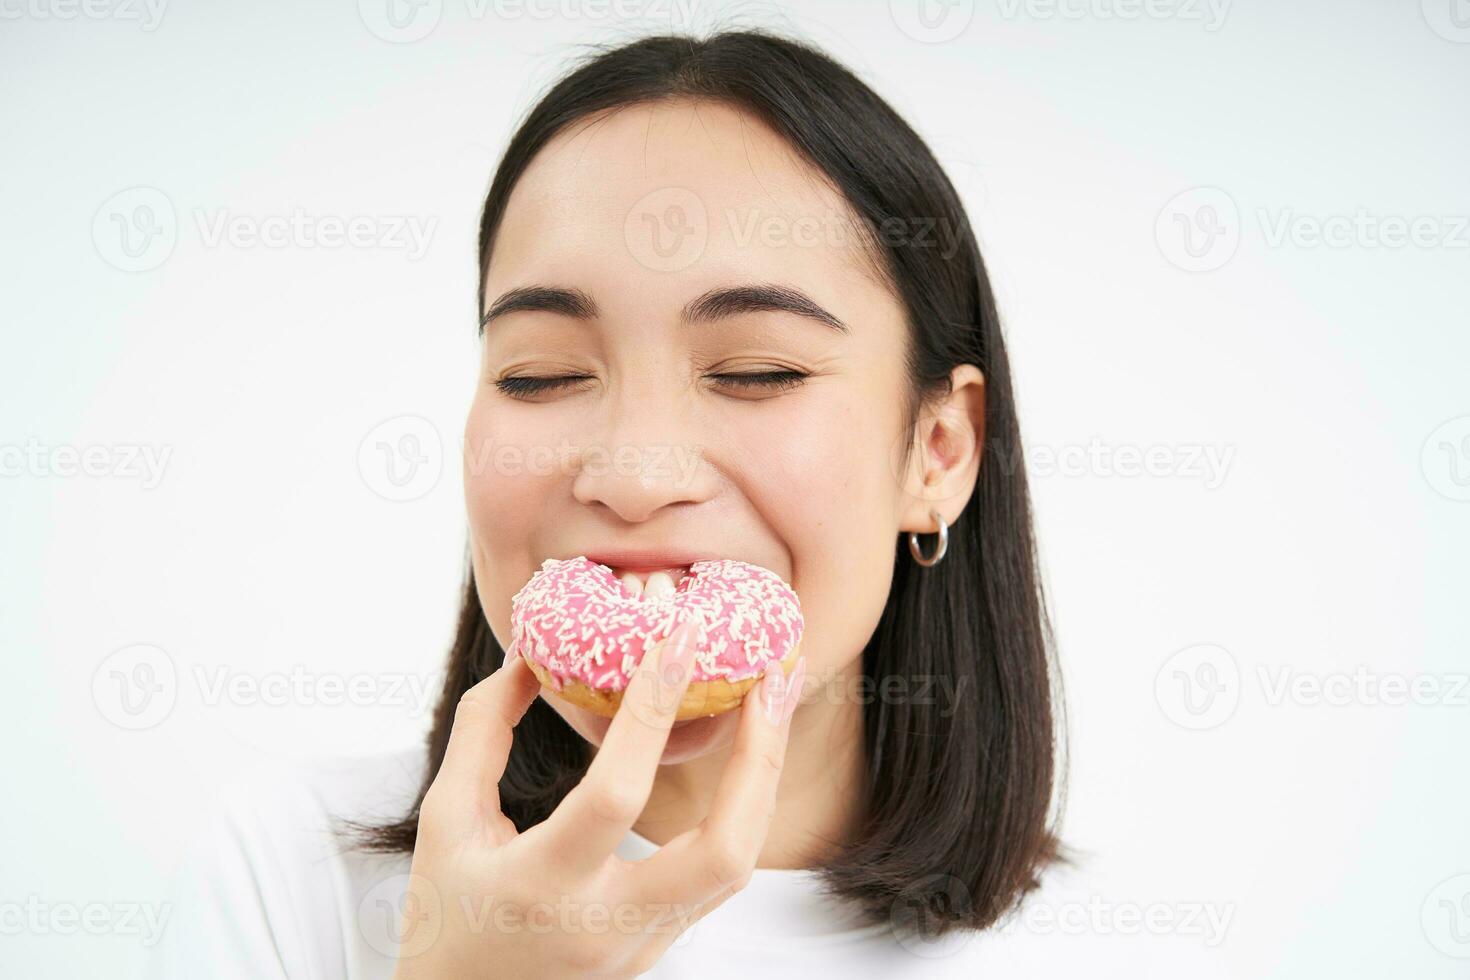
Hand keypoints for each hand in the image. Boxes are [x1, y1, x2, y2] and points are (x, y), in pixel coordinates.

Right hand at [392, 609, 805, 979]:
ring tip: (775, 699)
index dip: (651, 711)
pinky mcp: (662, 943)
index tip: (679, 638)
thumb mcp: (442, 821)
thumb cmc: (444, 917)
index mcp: (540, 887)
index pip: (615, 795)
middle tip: (773, 677)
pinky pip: (720, 870)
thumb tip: (528, 660)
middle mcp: (606, 923)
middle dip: (759, 757)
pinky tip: (747, 751)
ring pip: (738, 863)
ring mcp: (643, 942)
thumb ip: (482, 733)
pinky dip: (743, 804)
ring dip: (763, 776)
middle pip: (722, 849)